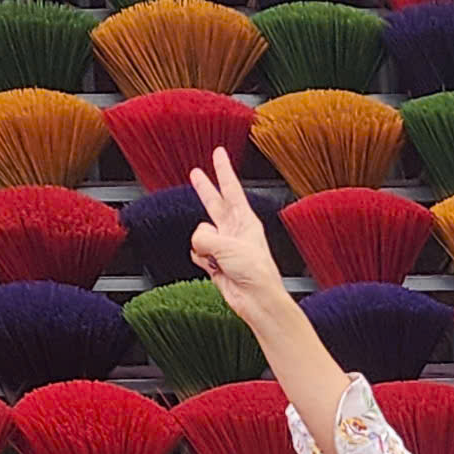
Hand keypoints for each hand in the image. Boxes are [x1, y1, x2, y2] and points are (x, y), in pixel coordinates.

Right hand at [187, 147, 284, 322]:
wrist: (257, 300)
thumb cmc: (255, 272)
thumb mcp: (228, 246)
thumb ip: (205, 237)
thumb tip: (197, 242)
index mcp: (245, 220)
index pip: (231, 188)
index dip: (223, 170)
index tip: (219, 153)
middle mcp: (234, 230)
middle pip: (214, 203)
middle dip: (205, 189)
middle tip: (196, 173)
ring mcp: (224, 246)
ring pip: (200, 234)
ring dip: (203, 246)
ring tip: (217, 259)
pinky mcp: (216, 263)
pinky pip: (197, 253)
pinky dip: (201, 260)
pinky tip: (212, 267)